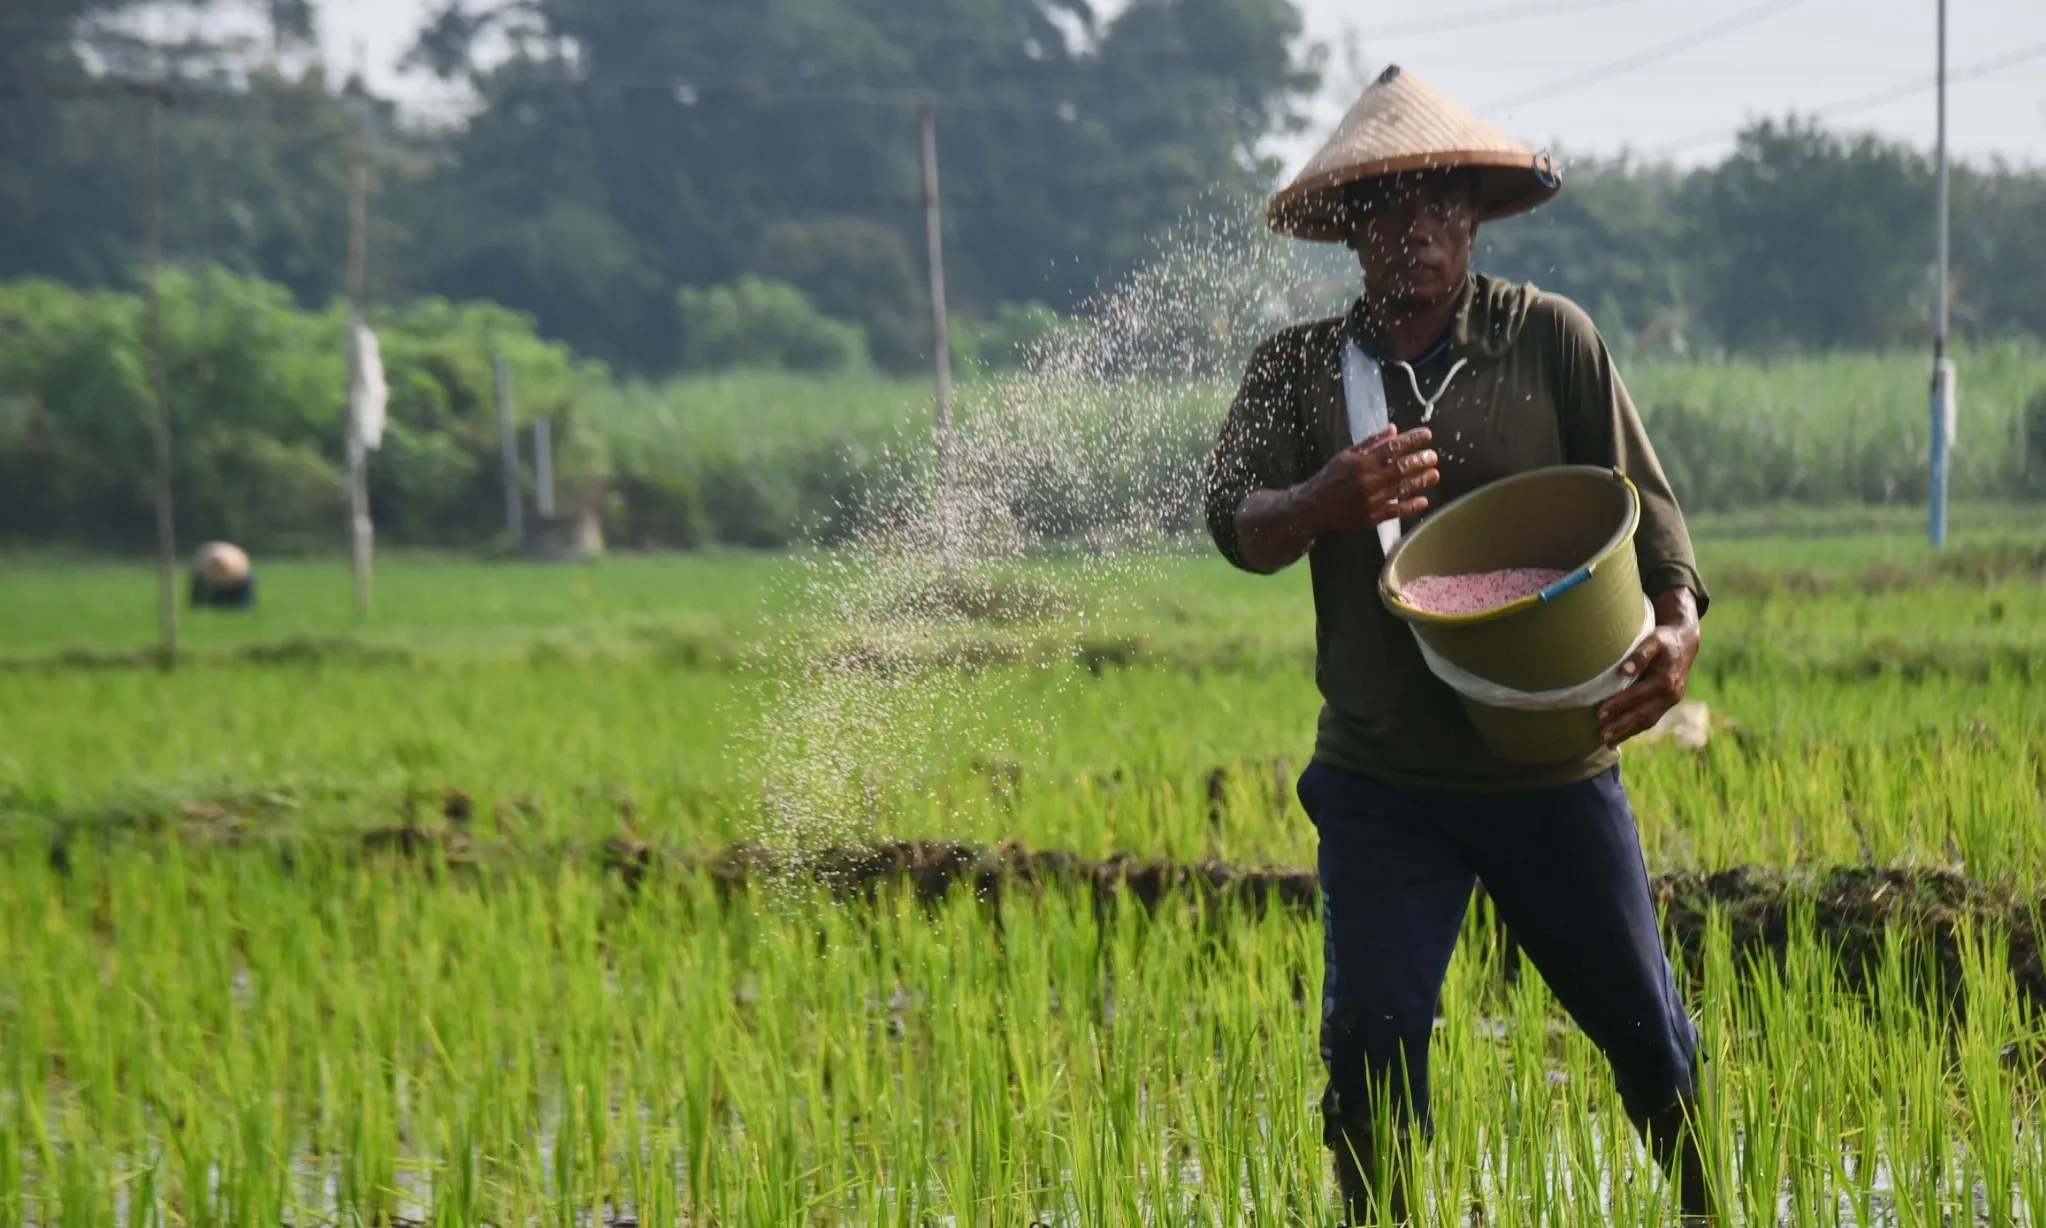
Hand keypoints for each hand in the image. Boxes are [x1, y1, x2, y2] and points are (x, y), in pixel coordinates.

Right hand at [1297, 426, 1439, 532]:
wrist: (1315, 506)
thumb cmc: (1331, 477)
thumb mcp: (1347, 454)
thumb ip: (1371, 442)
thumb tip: (1394, 430)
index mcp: (1362, 461)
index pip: (1392, 447)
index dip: (1412, 440)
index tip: (1427, 434)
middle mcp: (1369, 479)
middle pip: (1401, 468)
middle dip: (1420, 461)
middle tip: (1434, 456)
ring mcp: (1372, 499)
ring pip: (1401, 488)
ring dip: (1420, 481)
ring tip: (1435, 474)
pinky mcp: (1373, 516)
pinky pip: (1396, 511)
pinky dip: (1410, 506)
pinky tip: (1424, 501)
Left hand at [1598, 588, 1700, 748]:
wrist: (1685, 642)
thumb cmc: (1664, 639)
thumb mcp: (1654, 640)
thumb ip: (1640, 654)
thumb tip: (1624, 670)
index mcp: (1665, 680)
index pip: (1637, 696)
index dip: (1618, 705)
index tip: (1599, 712)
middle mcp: (1670, 694)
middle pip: (1642, 714)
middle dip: (1621, 726)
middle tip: (1601, 735)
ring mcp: (1671, 701)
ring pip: (1647, 721)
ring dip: (1627, 733)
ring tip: (1607, 742)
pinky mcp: (1668, 703)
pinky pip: (1651, 719)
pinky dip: (1636, 729)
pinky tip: (1622, 735)